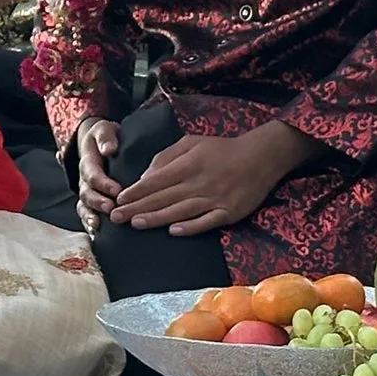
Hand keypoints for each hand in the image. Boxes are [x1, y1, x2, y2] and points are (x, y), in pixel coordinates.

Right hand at [75, 117, 119, 232]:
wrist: (96, 141)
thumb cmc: (104, 136)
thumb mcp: (104, 129)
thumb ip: (106, 137)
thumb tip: (109, 149)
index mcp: (88, 162)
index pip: (93, 174)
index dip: (103, 184)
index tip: (117, 190)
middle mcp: (84, 180)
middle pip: (86, 193)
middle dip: (98, 202)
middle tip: (111, 209)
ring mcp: (86, 192)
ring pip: (83, 206)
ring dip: (90, 216)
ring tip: (98, 226)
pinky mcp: (90, 201)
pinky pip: (86, 214)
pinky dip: (89, 225)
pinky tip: (96, 236)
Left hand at [112, 123, 311, 237]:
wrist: (260, 157)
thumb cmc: (222, 149)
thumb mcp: (192, 143)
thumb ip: (167, 157)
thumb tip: (146, 176)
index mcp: (189, 164)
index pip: (156, 181)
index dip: (136, 192)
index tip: (119, 200)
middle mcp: (200, 182)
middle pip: (164, 198)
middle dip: (137, 208)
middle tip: (116, 218)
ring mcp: (215, 198)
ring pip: (180, 211)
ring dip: (157, 218)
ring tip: (136, 224)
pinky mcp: (229, 212)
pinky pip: (207, 221)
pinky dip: (191, 227)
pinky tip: (174, 232)